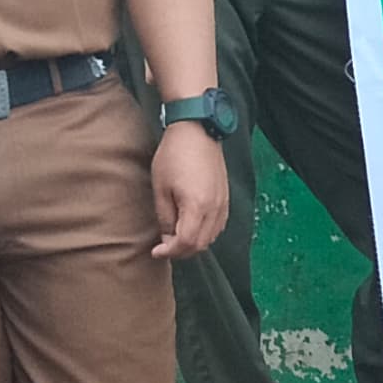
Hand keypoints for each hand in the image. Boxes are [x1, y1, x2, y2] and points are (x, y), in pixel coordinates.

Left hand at [149, 119, 230, 259]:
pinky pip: (218, 226)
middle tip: (164, 247)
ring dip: (193, 243)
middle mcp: (214, 209)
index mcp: (197, 206)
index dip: (170, 252)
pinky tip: (192, 227)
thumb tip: (167, 238)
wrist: (197, 130)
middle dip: (181, 251)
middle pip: (200, 245)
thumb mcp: (160, 188)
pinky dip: (205, 233)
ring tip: (176, 238)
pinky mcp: (226, 198)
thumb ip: (165, 217)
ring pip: (211, 238)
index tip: (156, 251)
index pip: (186, 243)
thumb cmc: (174, 155)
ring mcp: (223, 204)